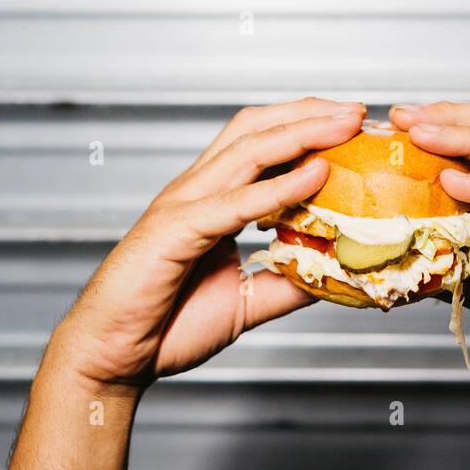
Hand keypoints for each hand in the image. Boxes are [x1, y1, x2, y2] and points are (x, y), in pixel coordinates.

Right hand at [54, 98, 365, 388]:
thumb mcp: (248, 298)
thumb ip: (290, 280)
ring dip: (302, 132)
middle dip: (310, 112)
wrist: (110, 360)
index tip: (352, 125)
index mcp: (209, 196)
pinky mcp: (175, 232)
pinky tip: (314, 176)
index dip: (305, 124)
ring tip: (346, 125)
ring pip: (247, 150)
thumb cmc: (167, 325)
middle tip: (359, 109)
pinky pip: (234, 203)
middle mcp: (195, 189)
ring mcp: (183, 206)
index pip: (260, 140)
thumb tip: (340, 273)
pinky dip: (278, 186)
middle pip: (256, 127)